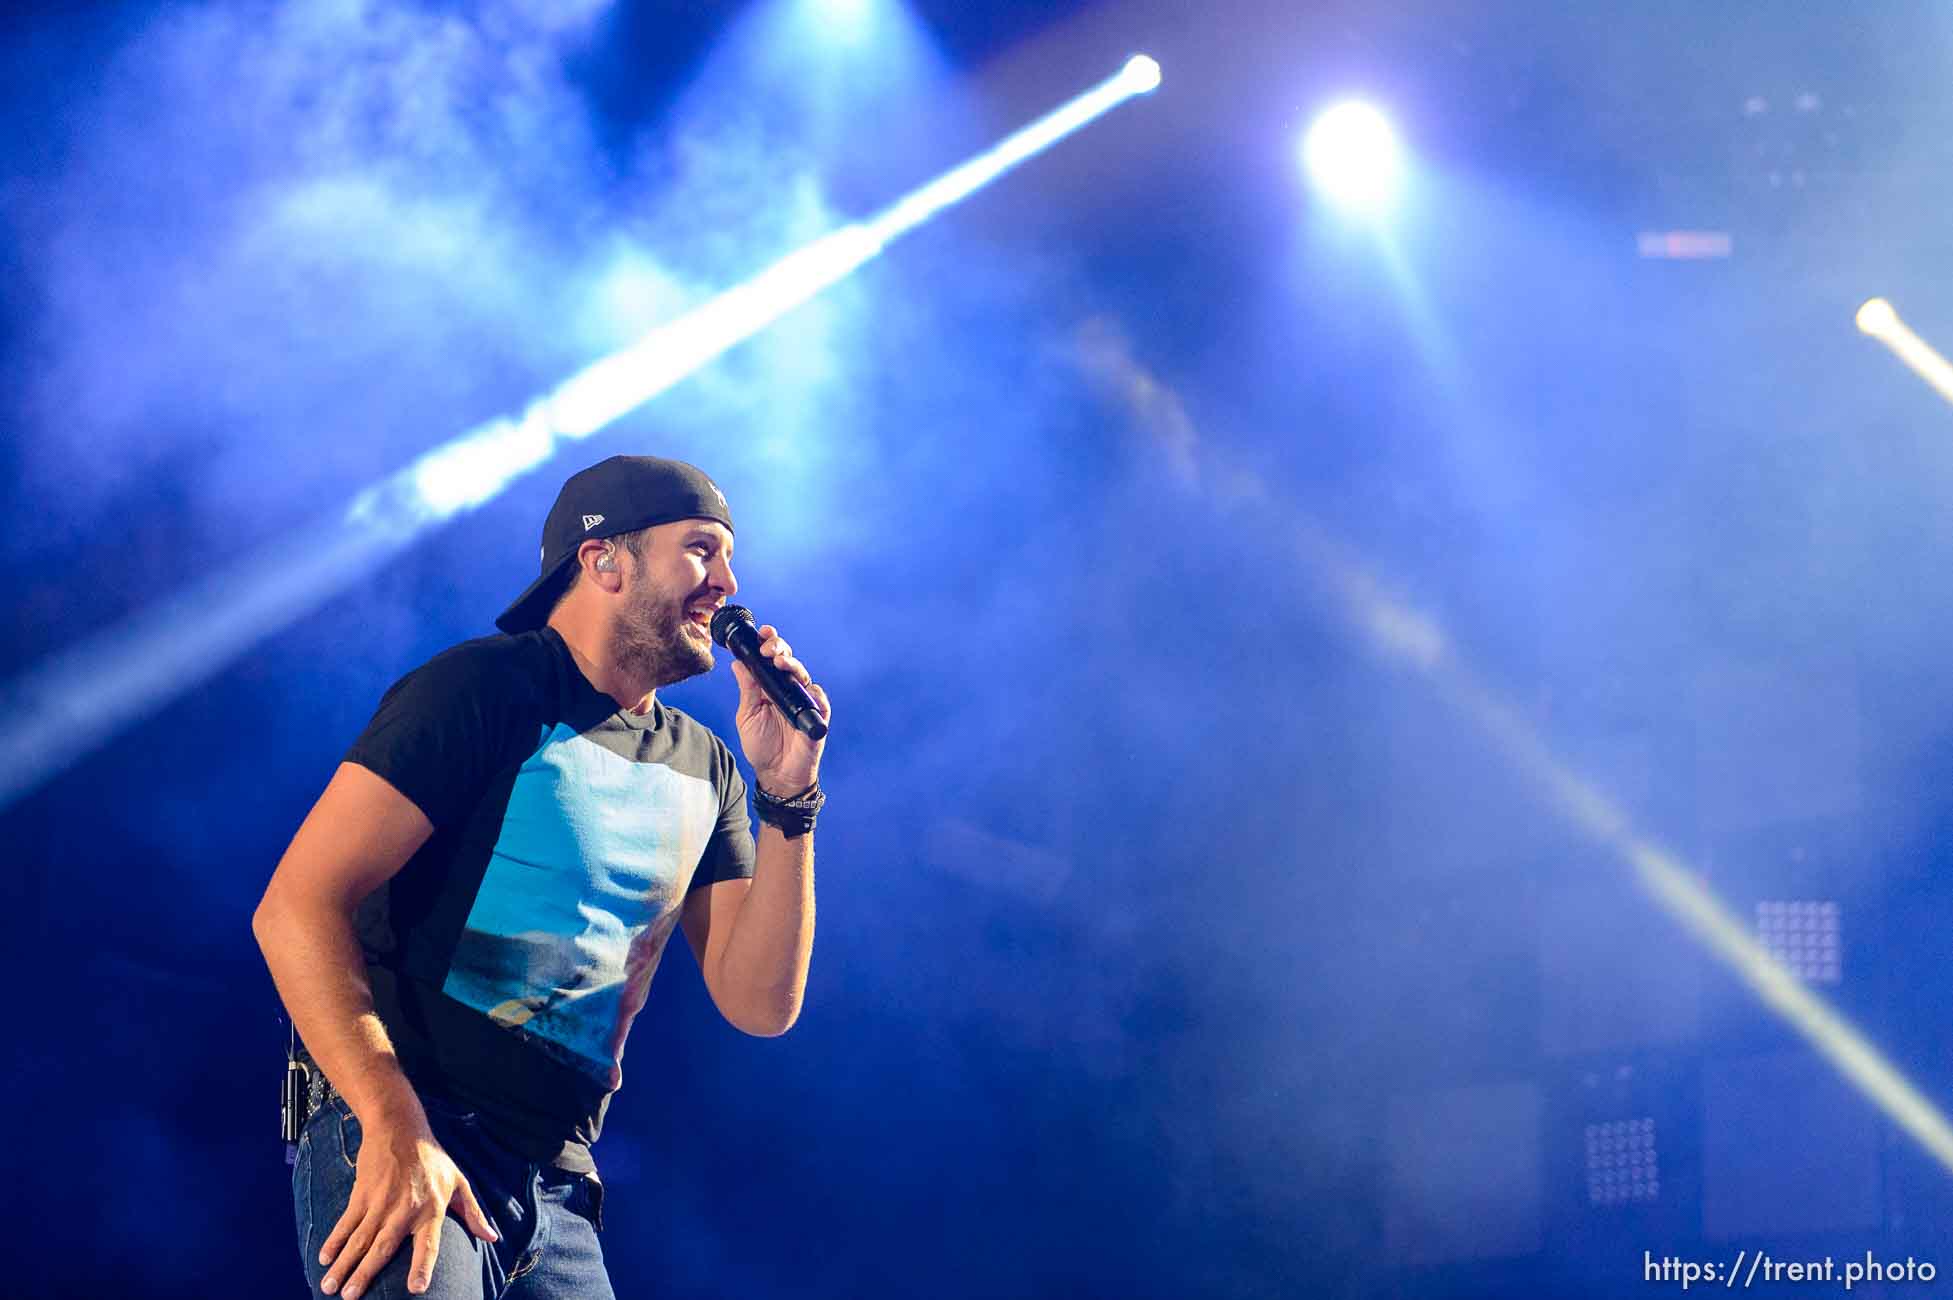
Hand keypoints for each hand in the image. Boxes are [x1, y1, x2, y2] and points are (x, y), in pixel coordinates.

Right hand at [319, 1111, 498, 1298]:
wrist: (400, 1127)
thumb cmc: (432, 1159)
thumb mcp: (458, 1182)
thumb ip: (474, 1213)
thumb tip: (492, 1238)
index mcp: (432, 1209)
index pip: (429, 1243)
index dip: (423, 1266)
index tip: (416, 1289)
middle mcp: (405, 1209)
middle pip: (383, 1247)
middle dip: (365, 1274)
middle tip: (350, 1299)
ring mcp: (380, 1202)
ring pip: (359, 1239)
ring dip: (343, 1264)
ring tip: (329, 1287)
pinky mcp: (362, 1193)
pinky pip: (346, 1222)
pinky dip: (334, 1240)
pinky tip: (324, 1258)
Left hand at [730, 624, 829, 794]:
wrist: (777, 774)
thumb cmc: (761, 746)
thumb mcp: (748, 715)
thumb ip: (747, 690)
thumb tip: (738, 663)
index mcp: (770, 687)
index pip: (771, 659)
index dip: (769, 643)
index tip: (762, 632)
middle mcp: (788, 689)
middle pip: (788, 660)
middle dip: (779, 647)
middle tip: (769, 648)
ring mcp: (804, 701)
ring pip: (802, 674)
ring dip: (792, 665)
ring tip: (780, 662)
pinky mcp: (817, 715)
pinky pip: (819, 698)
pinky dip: (813, 692)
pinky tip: (805, 689)